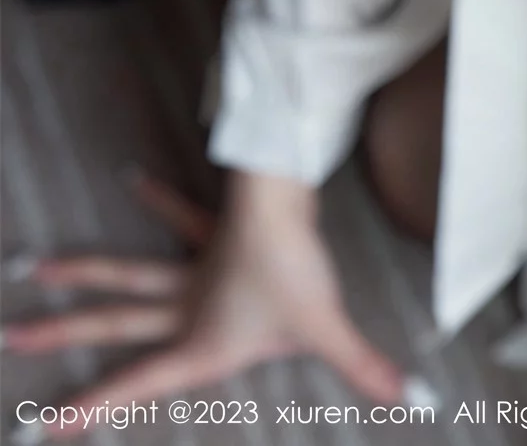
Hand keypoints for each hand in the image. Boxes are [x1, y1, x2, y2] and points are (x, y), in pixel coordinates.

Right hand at [2, 164, 410, 438]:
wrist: (283, 201)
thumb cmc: (293, 267)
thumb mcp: (326, 327)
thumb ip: (366, 368)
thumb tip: (413, 401)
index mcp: (197, 343)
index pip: (137, 384)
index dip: (92, 409)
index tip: (43, 426)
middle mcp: (184, 308)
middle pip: (111, 325)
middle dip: (61, 334)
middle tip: (12, 335)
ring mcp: (193, 269)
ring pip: (126, 276)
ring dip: (84, 273)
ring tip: (39, 267)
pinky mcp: (212, 235)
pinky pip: (181, 221)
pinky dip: (160, 201)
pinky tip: (136, 179)